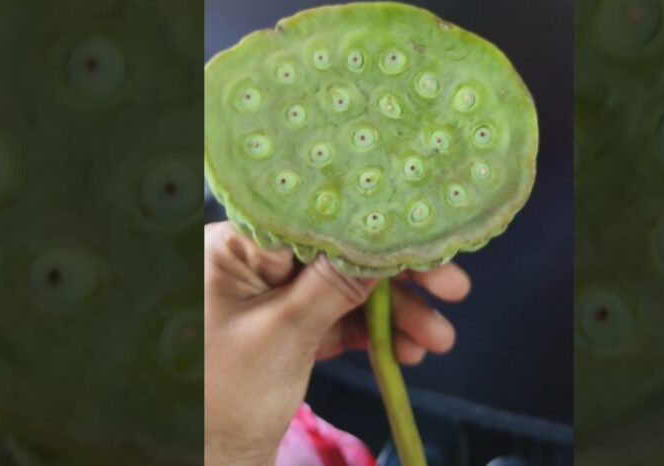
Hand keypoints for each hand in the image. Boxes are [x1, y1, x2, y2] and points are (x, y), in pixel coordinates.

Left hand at [203, 221, 470, 465]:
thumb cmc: (224, 397)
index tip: (423, 236)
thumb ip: (335, 283)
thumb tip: (385, 240)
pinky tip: (409, 350)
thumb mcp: (284, 333)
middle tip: (454, 288)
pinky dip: (375, 334)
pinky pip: (341, 320)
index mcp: (235, 246)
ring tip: (438, 339)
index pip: (315, 221)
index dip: (373, 227)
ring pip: (347, 290)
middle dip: (396, 276)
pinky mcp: (291, 330)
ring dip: (396, 313)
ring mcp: (274, 298)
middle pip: (338, 254)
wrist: (209, 462)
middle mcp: (254, 263)